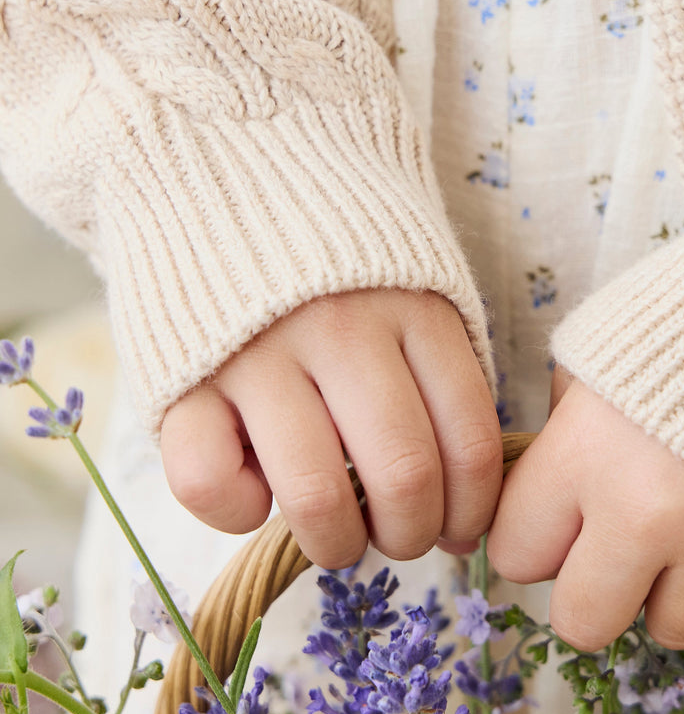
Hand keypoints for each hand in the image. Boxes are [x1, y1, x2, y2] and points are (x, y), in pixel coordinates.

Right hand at [160, 290, 501, 568]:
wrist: (227, 170)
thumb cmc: (338, 263)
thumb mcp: (413, 291)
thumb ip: (438, 378)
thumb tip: (459, 512)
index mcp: (415, 309)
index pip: (468, 439)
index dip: (470, 510)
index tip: (457, 530)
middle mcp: (341, 329)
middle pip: (403, 475)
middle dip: (411, 536)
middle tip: (396, 536)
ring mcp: (257, 354)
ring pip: (316, 494)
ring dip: (337, 543)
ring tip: (336, 536)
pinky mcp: (182, 379)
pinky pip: (211, 484)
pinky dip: (238, 513)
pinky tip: (255, 492)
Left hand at [487, 370, 683, 686]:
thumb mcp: (606, 344)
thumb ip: (565, 424)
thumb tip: (537, 491)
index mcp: (585, 451)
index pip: (515, 552)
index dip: (544, 534)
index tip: (576, 512)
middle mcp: (645, 513)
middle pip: (582, 621)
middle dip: (602, 585)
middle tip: (640, 538)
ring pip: (671, 632)